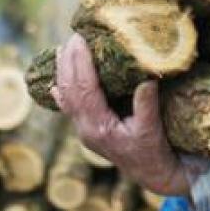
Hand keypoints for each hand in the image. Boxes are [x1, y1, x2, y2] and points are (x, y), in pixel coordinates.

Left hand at [51, 35, 189, 195]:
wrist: (151, 173)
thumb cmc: (153, 151)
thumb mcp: (152, 128)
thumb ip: (147, 104)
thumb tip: (147, 76)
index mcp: (99, 127)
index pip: (84, 89)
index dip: (81, 63)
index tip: (80, 40)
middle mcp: (85, 129)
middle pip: (70, 90)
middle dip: (69, 61)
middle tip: (74, 36)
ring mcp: (83, 130)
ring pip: (66, 97)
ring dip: (64, 72)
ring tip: (64, 49)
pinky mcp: (87, 129)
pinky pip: (69, 107)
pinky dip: (63, 91)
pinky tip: (56, 82)